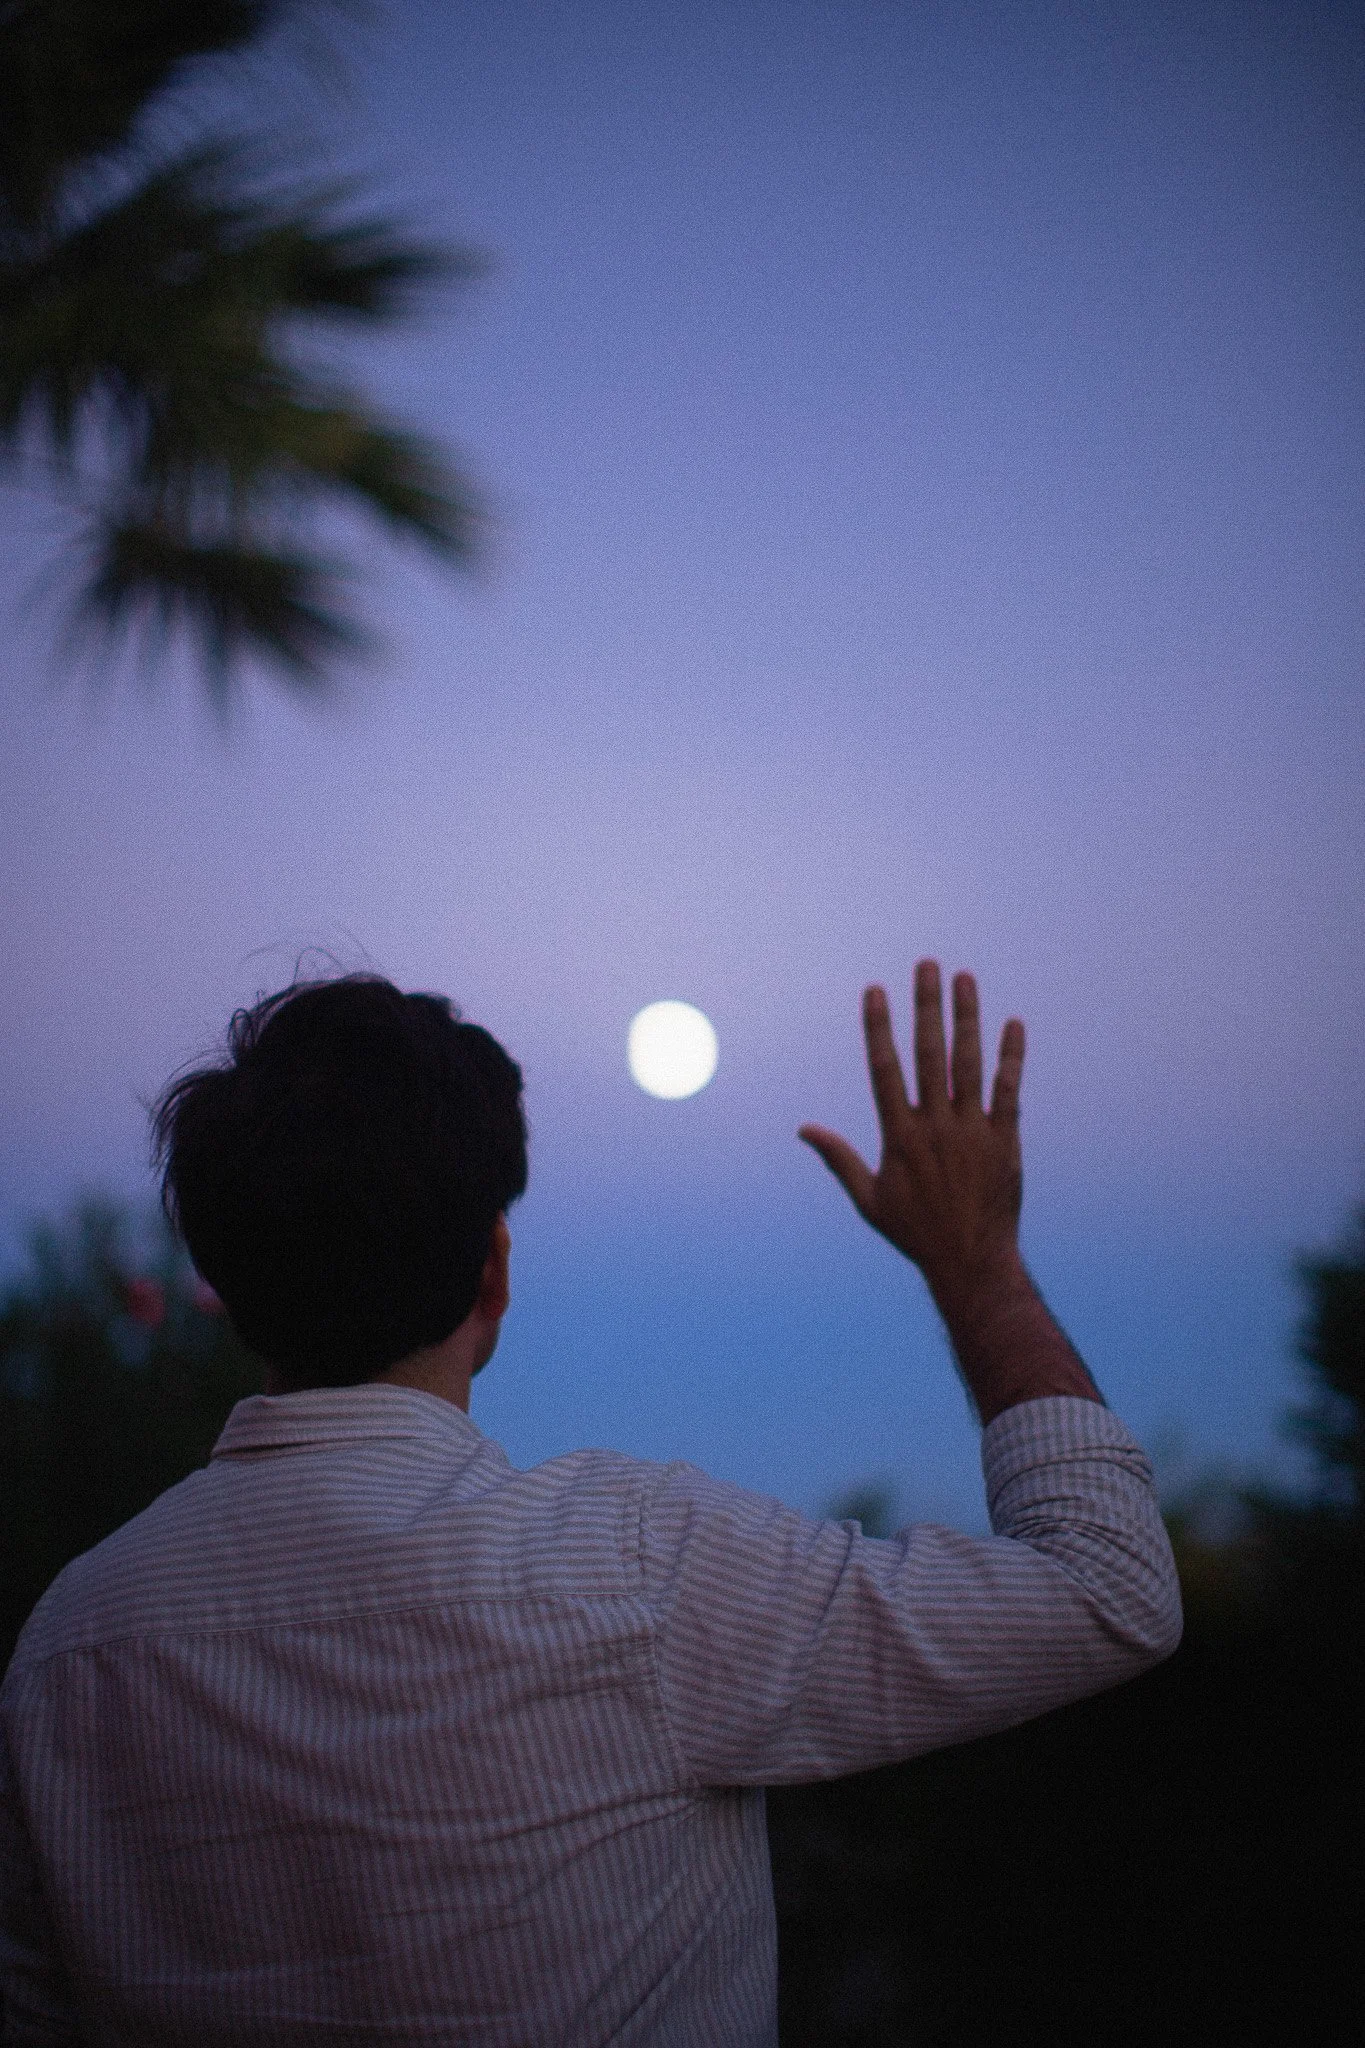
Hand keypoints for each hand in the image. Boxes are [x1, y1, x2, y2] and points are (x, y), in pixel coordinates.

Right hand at [801, 962, 1099, 1421]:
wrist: (971, 1262)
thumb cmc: (915, 1233)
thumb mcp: (869, 1199)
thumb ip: (839, 1158)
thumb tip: (804, 1130)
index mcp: (900, 1137)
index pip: (885, 1069)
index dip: (879, 1027)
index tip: (875, 990)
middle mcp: (935, 1127)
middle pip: (929, 1054)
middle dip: (926, 1006)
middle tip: (926, 965)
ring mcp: (972, 1131)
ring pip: (969, 1063)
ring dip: (967, 1018)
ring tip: (965, 978)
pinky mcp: (1004, 1141)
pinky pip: (1009, 1091)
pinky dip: (1011, 1057)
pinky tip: (1013, 1025)